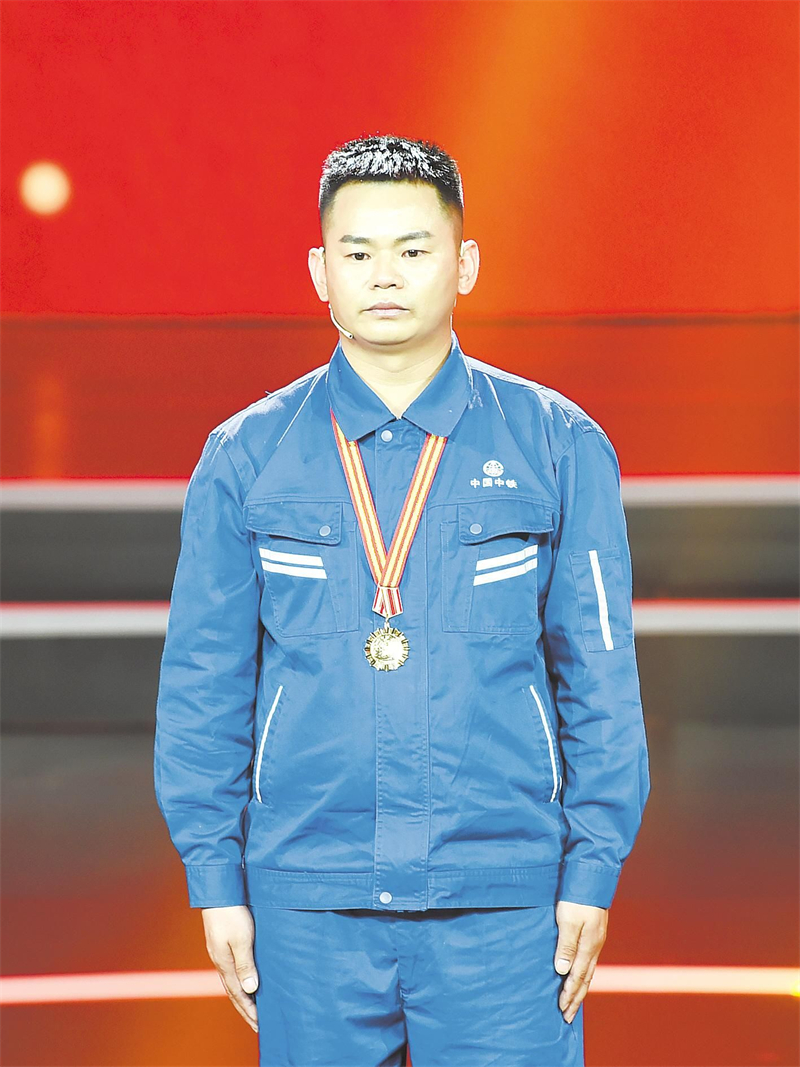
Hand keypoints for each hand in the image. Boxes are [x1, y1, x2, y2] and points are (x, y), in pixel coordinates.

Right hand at [202, 905, 258, 1032]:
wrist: (218, 891)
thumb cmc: (231, 913)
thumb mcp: (241, 939)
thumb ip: (246, 964)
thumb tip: (250, 989)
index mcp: (225, 963)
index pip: (238, 994)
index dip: (249, 1010)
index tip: (259, 1024)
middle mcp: (220, 961)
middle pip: (233, 992)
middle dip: (244, 1009)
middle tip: (256, 1024)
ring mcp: (219, 952)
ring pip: (231, 981)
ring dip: (241, 996)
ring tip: (251, 1007)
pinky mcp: (222, 943)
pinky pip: (231, 969)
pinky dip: (238, 981)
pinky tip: (244, 980)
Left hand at [553, 899, 607, 1022]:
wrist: (592, 877)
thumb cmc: (577, 898)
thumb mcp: (568, 920)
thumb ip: (565, 946)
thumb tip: (561, 971)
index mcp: (588, 947)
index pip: (577, 978)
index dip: (569, 995)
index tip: (561, 1010)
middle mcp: (594, 947)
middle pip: (585, 979)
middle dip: (576, 999)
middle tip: (567, 1016)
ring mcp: (595, 941)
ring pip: (588, 972)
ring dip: (580, 989)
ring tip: (573, 1002)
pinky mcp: (594, 934)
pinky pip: (589, 961)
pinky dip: (583, 974)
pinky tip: (579, 975)